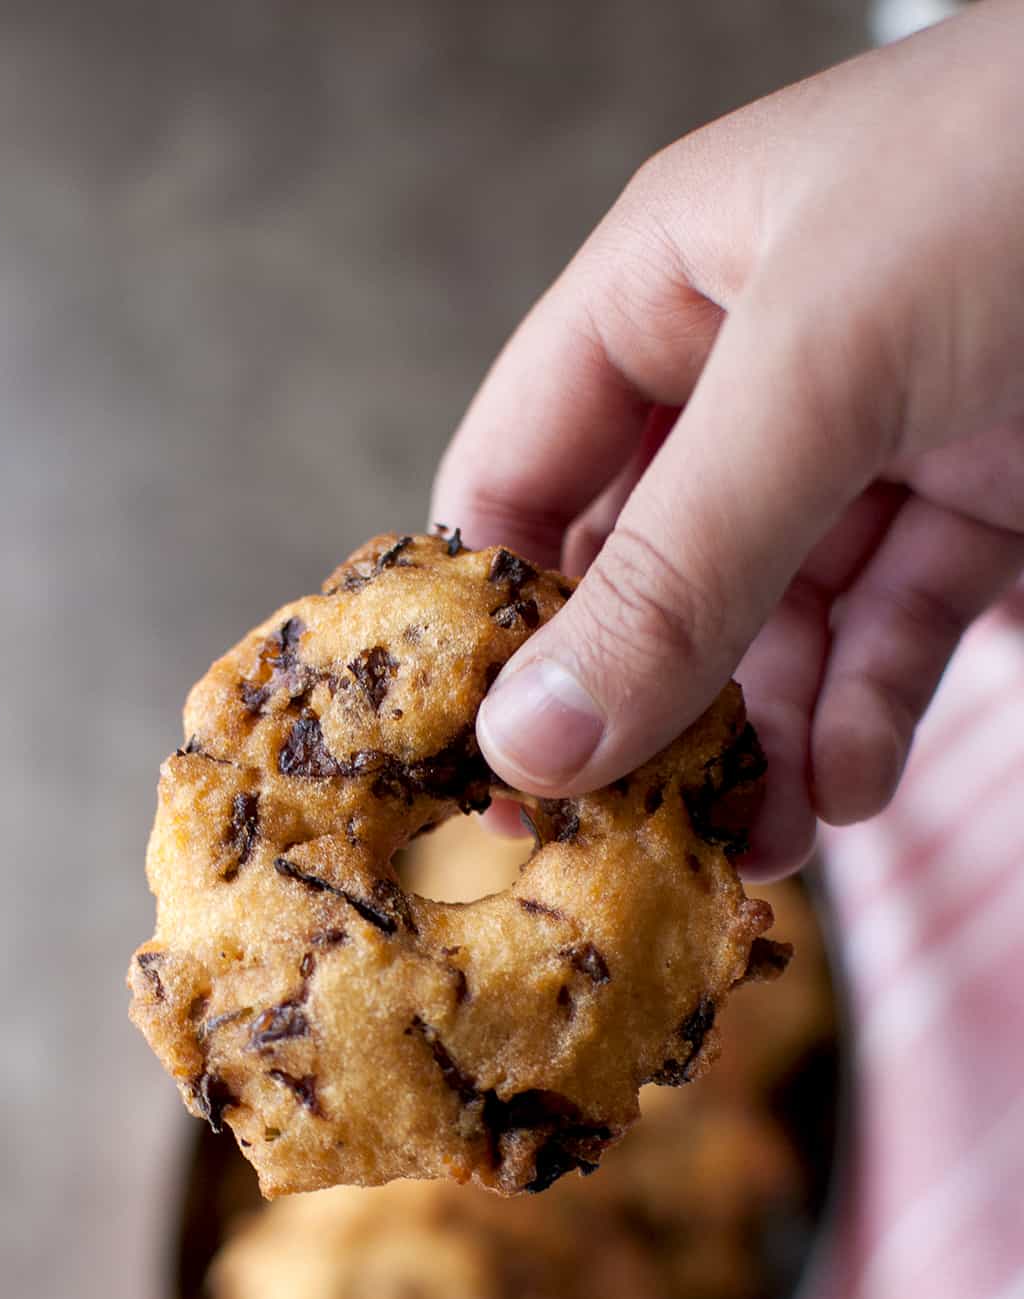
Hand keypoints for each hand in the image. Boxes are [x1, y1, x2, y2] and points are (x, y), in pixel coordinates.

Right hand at [432, 0, 1023, 876]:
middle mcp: (750, 375)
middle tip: (624, 835)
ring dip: (755, 743)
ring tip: (752, 844)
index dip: (493, 623)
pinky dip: (864, 718)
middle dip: (640, 708)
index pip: (520, 480)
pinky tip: (848, 782)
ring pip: (768, 629)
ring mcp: (867, 443)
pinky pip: (888, 631)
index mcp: (665, 291)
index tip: (485, 763)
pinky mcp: (977, 500)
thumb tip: (531, 742)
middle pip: (643, 578)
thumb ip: (679, 565)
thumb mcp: (823, 370)